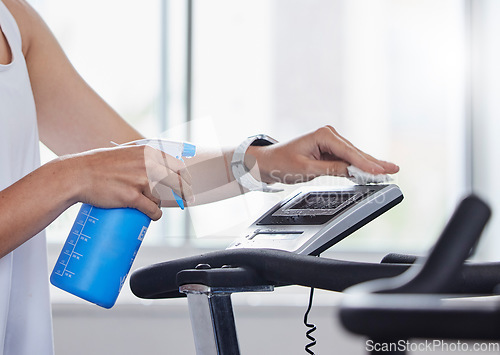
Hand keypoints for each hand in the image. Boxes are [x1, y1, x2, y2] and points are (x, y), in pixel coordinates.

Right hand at [63, 145, 192, 219]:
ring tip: (155, 206)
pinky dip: (155, 214)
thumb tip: (160, 161)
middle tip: (185, 200)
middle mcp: (147, 164)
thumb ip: (142, 155)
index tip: (188, 185)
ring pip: (162, 196)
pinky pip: (152, 209)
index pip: (178, 165)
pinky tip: (154, 215)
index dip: (185, 177)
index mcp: (148, 152)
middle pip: (176, 182)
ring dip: (161, 203)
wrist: (77, 175)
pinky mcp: (131, 197)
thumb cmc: (99, 165)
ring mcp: (140, 181)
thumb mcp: (126, 152)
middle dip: (183, 192)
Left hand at [246, 125, 398, 183]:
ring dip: (369, 164)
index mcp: (323, 135)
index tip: (379, 172)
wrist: (268, 162)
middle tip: (394, 170)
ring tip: (389, 171)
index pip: (349, 152)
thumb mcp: (306, 169)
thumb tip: (352, 171)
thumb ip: (331, 169)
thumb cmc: (282, 162)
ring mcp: (330, 142)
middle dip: (374, 162)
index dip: (365, 164)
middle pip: (356, 152)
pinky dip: (358, 166)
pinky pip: (347, 159)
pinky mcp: (330, 151)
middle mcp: (329, 135)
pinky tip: (372, 171)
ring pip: (354, 156)